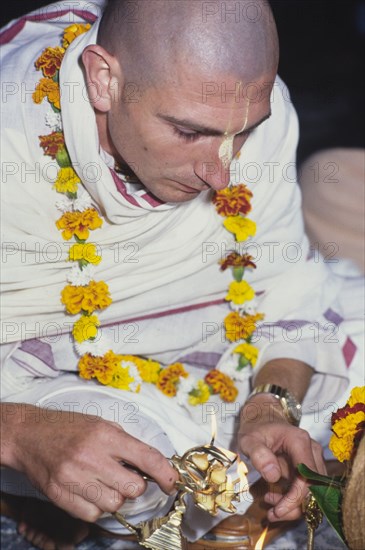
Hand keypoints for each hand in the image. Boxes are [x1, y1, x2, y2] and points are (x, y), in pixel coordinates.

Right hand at [3, 404, 177, 521]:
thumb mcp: (101, 424)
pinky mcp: (60, 495)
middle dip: (136, 486)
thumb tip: (153, 465)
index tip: (172, 482)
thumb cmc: (69, 428)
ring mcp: (74, 477)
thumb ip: (126, 444)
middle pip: (133, 488)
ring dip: (115, 498)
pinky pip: (92, 515)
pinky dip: (96, 508)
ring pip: (114, 505)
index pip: (147, 457)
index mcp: (105, 434)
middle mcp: (91, 456)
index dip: (166, 473)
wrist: (30, 434)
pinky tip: (89, 491)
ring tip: (103, 482)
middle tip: (125, 477)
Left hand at [238, 395, 325, 521]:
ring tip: (270, 502)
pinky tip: (274, 496)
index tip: (277, 510)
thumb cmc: (255, 429)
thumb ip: (259, 455)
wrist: (262, 419)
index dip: (295, 498)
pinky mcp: (310, 467)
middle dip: (293, 505)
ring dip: (293, 504)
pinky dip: (293, 498)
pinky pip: (307, 488)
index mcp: (299, 441)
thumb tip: (273, 475)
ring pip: (313, 491)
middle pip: (313, 487)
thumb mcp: (249, 440)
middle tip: (272, 512)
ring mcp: (313, 459)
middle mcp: (312, 450)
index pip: (307, 477)